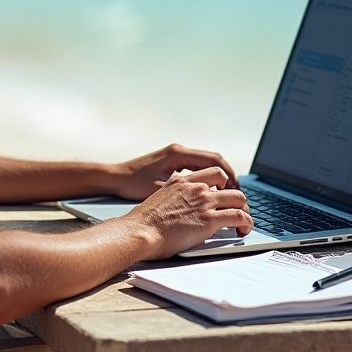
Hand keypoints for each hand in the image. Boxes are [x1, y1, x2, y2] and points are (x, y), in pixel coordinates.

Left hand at [109, 143, 240, 200]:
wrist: (114, 178)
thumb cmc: (133, 184)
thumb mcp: (161, 189)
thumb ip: (186, 192)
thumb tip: (210, 200)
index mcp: (178, 155)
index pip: (215, 161)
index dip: (230, 176)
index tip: (238, 191)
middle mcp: (178, 151)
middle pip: (214, 160)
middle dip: (228, 177)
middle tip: (237, 194)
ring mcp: (174, 155)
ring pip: (205, 163)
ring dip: (218, 178)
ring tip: (226, 195)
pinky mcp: (170, 162)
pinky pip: (196, 167)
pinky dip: (206, 178)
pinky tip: (207, 193)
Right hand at [123, 167, 252, 259]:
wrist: (140, 231)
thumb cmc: (144, 222)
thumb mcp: (157, 197)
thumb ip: (173, 196)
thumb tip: (179, 205)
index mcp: (182, 181)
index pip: (212, 173)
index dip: (222, 184)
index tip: (224, 195)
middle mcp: (196, 188)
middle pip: (228, 184)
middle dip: (235, 197)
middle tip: (235, 210)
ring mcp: (204, 202)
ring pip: (238, 198)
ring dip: (245, 209)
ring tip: (244, 222)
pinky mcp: (210, 219)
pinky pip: (239, 216)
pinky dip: (247, 222)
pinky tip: (245, 229)